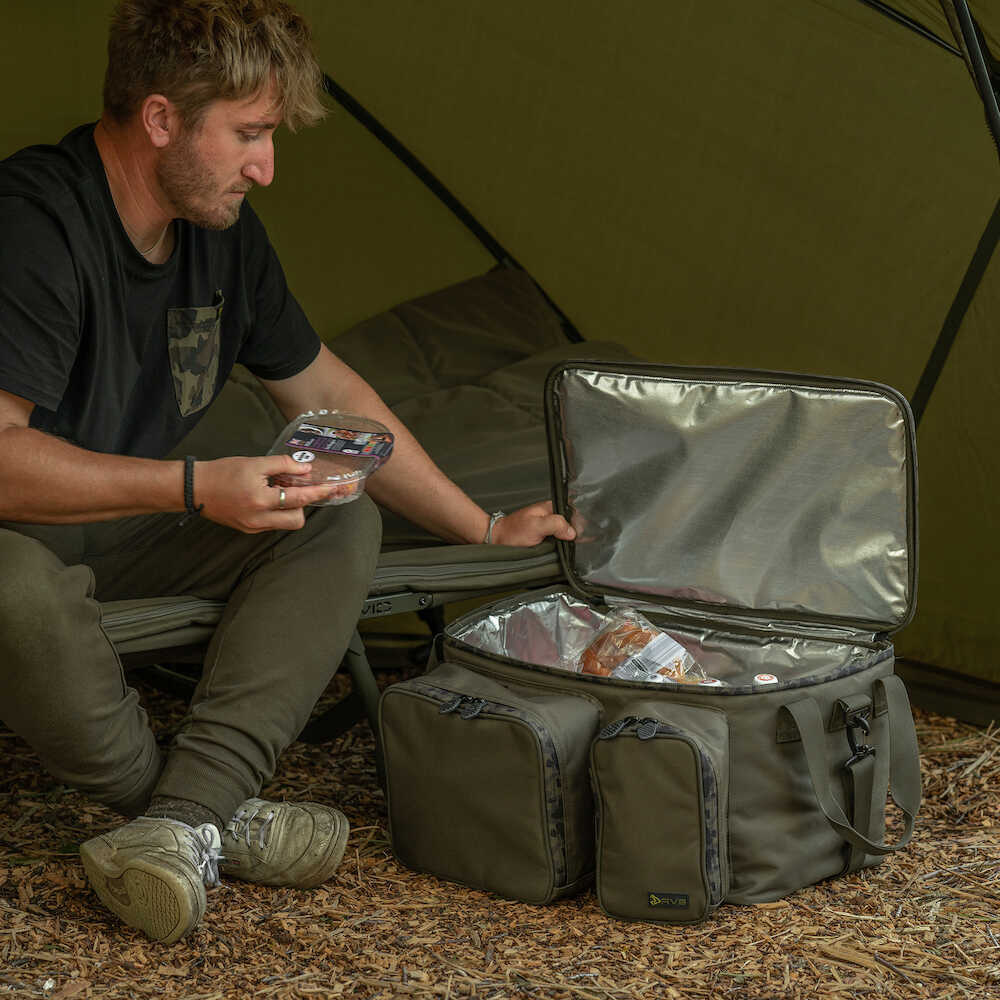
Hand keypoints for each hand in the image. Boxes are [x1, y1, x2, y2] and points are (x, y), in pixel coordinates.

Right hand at [193, 455, 339, 532]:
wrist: (194, 488)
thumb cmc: (221, 473)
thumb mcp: (254, 463)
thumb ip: (282, 465)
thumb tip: (305, 469)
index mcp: (260, 501)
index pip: (298, 499)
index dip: (317, 492)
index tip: (331, 488)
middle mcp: (258, 519)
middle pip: (296, 520)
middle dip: (303, 505)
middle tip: (298, 487)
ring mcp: (253, 527)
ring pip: (284, 523)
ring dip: (290, 508)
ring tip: (280, 490)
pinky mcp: (247, 529)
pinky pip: (272, 523)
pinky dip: (277, 511)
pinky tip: (269, 496)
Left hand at [490, 500, 575, 546]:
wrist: (497, 541)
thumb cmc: (513, 531)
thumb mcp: (536, 525)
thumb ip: (556, 525)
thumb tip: (572, 532)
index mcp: (550, 508)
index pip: (573, 512)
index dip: (579, 522)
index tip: (583, 533)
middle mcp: (550, 517)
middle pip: (571, 524)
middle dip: (577, 533)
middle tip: (580, 543)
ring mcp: (548, 529)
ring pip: (566, 535)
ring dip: (570, 542)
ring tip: (575, 548)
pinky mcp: (545, 539)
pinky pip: (559, 543)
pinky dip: (563, 548)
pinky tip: (566, 553)